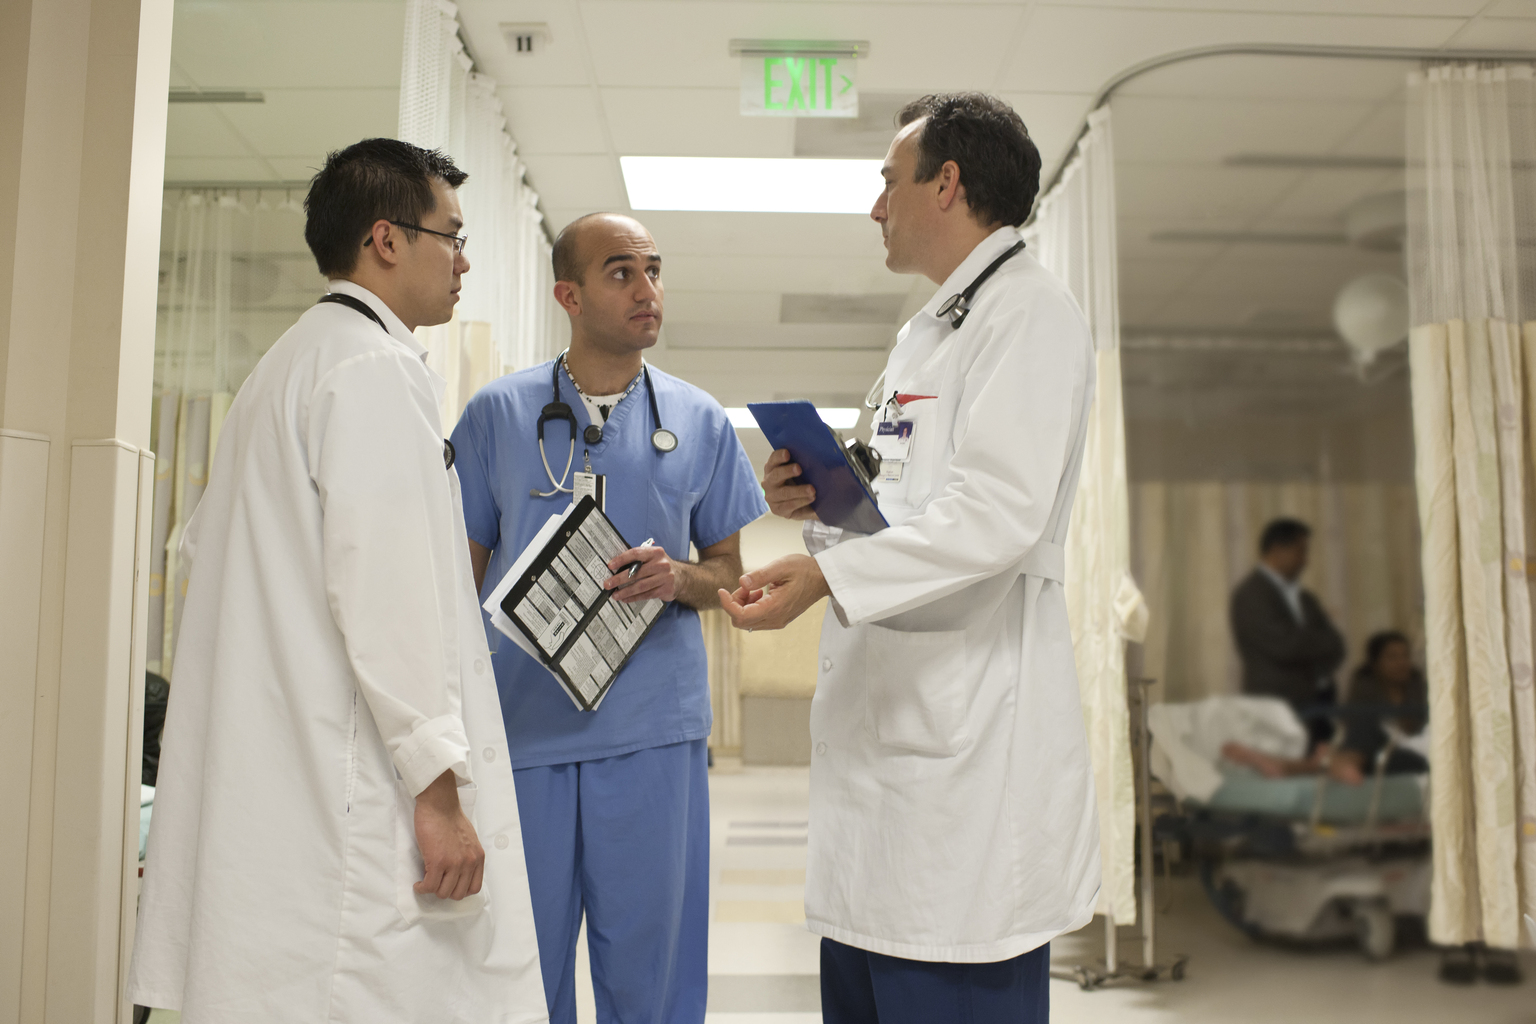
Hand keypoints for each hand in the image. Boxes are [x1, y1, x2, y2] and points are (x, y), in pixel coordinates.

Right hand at [413, 770, 484, 899]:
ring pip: (442, 892)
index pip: (474, 888)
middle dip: (445, 891)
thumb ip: (467, 856)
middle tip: (436, 883)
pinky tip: (418, 884)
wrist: (440, 805)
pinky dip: (421, 888)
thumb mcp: (469, 840)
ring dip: (432, 890)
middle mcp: (468, 862)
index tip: (449, 886)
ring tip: (425, 882)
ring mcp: (454, 863)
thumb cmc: (451, 818)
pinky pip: (429, 886)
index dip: (460, 890)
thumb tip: (459, 873)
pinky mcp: (437, 862)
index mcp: (478, 857)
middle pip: (457, 894)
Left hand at [605, 544, 676, 602]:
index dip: (622, 559)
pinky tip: (625, 599)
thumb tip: (616, 566)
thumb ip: (639, 560)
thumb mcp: (653, 558)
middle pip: (636, 572)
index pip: (636, 554)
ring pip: (640, 586)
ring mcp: (664, 577)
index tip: (610, 565)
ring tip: (614, 595)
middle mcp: (661, 564)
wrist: (682, 577)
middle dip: (619, 579)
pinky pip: (646, 595)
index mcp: (656, 552)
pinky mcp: (665, 589)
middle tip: (607, 584)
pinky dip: (634, 597)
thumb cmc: (661, 567)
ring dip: (625, 591)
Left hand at [717, 554, 830, 630]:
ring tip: (754, 587)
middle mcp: (775, 619)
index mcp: (775, 607)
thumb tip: (741, 582)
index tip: (721, 590)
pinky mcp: (779, 619)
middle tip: (745, 585)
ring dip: (743, 605)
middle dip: (735, 603)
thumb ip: (760, 575)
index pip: (741, 616)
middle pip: (741, 621)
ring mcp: (777, 621)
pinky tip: (759, 592)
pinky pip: (756, 619)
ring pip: (747, 622)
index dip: (726, 604)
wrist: (823, 579)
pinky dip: (751, 607)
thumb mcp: (781, 566)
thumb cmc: (804, 570)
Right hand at [762, 449, 818, 521]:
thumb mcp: (805, 470)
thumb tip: (828, 457)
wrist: (807, 503)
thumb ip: (809, 462)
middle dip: (787, 471)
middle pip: (776, 475)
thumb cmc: (804, 481)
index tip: (787, 453)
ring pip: (784, 493)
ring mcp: (771, 497)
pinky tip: (811, 498)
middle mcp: (768, 481)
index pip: (773, 459)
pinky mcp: (778, 510)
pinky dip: (801, 501)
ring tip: (812, 489)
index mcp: (772, 467)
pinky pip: (789, 505)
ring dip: (798, 490)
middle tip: (799, 469)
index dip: (779, 456)